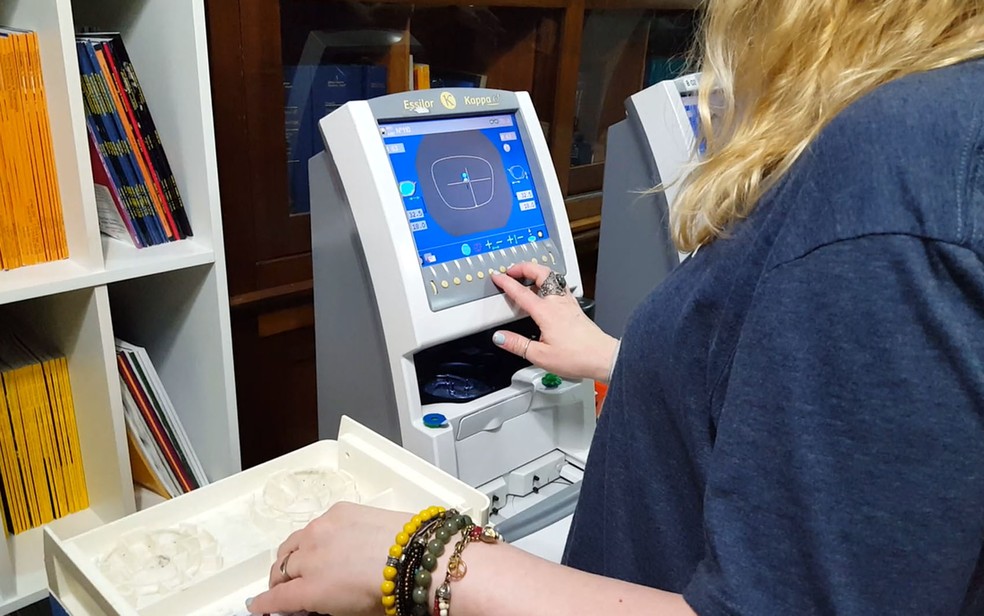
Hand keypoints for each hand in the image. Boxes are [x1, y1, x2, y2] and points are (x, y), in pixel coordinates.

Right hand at [246, 502, 408, 615]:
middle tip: (287, 588)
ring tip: (304, 563)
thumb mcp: (350, 613)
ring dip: (293, 556)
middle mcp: (310, 556)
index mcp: (311, 588)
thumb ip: (321, 606)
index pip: (275, 598)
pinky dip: (317, 535)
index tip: (260, 606)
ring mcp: (322, 530)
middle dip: (280, 582)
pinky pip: (316, 524)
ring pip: (292, 543)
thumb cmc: (391, 589)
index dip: (265, 605)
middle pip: (280, 570)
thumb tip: (311, 605)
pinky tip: (331, 541)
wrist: (416, 557)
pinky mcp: (338, 511)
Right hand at [491, 262, 618, 382]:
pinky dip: (548, 281)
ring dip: (537, 271)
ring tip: (527, 275)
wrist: (602, 357)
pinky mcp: (575, 307)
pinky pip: (559, 285)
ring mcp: (568, 302)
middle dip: (523, 266)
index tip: (497, 276)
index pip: (520, 291)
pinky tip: (547, 289)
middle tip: (512, 270)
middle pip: (540, 272)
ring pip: (552, 276)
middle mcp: (558, 302)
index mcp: (546, 312)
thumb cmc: (577, 357)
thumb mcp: (540, 356)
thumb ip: (517, 344)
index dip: (506, 282)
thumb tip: (500, 337)